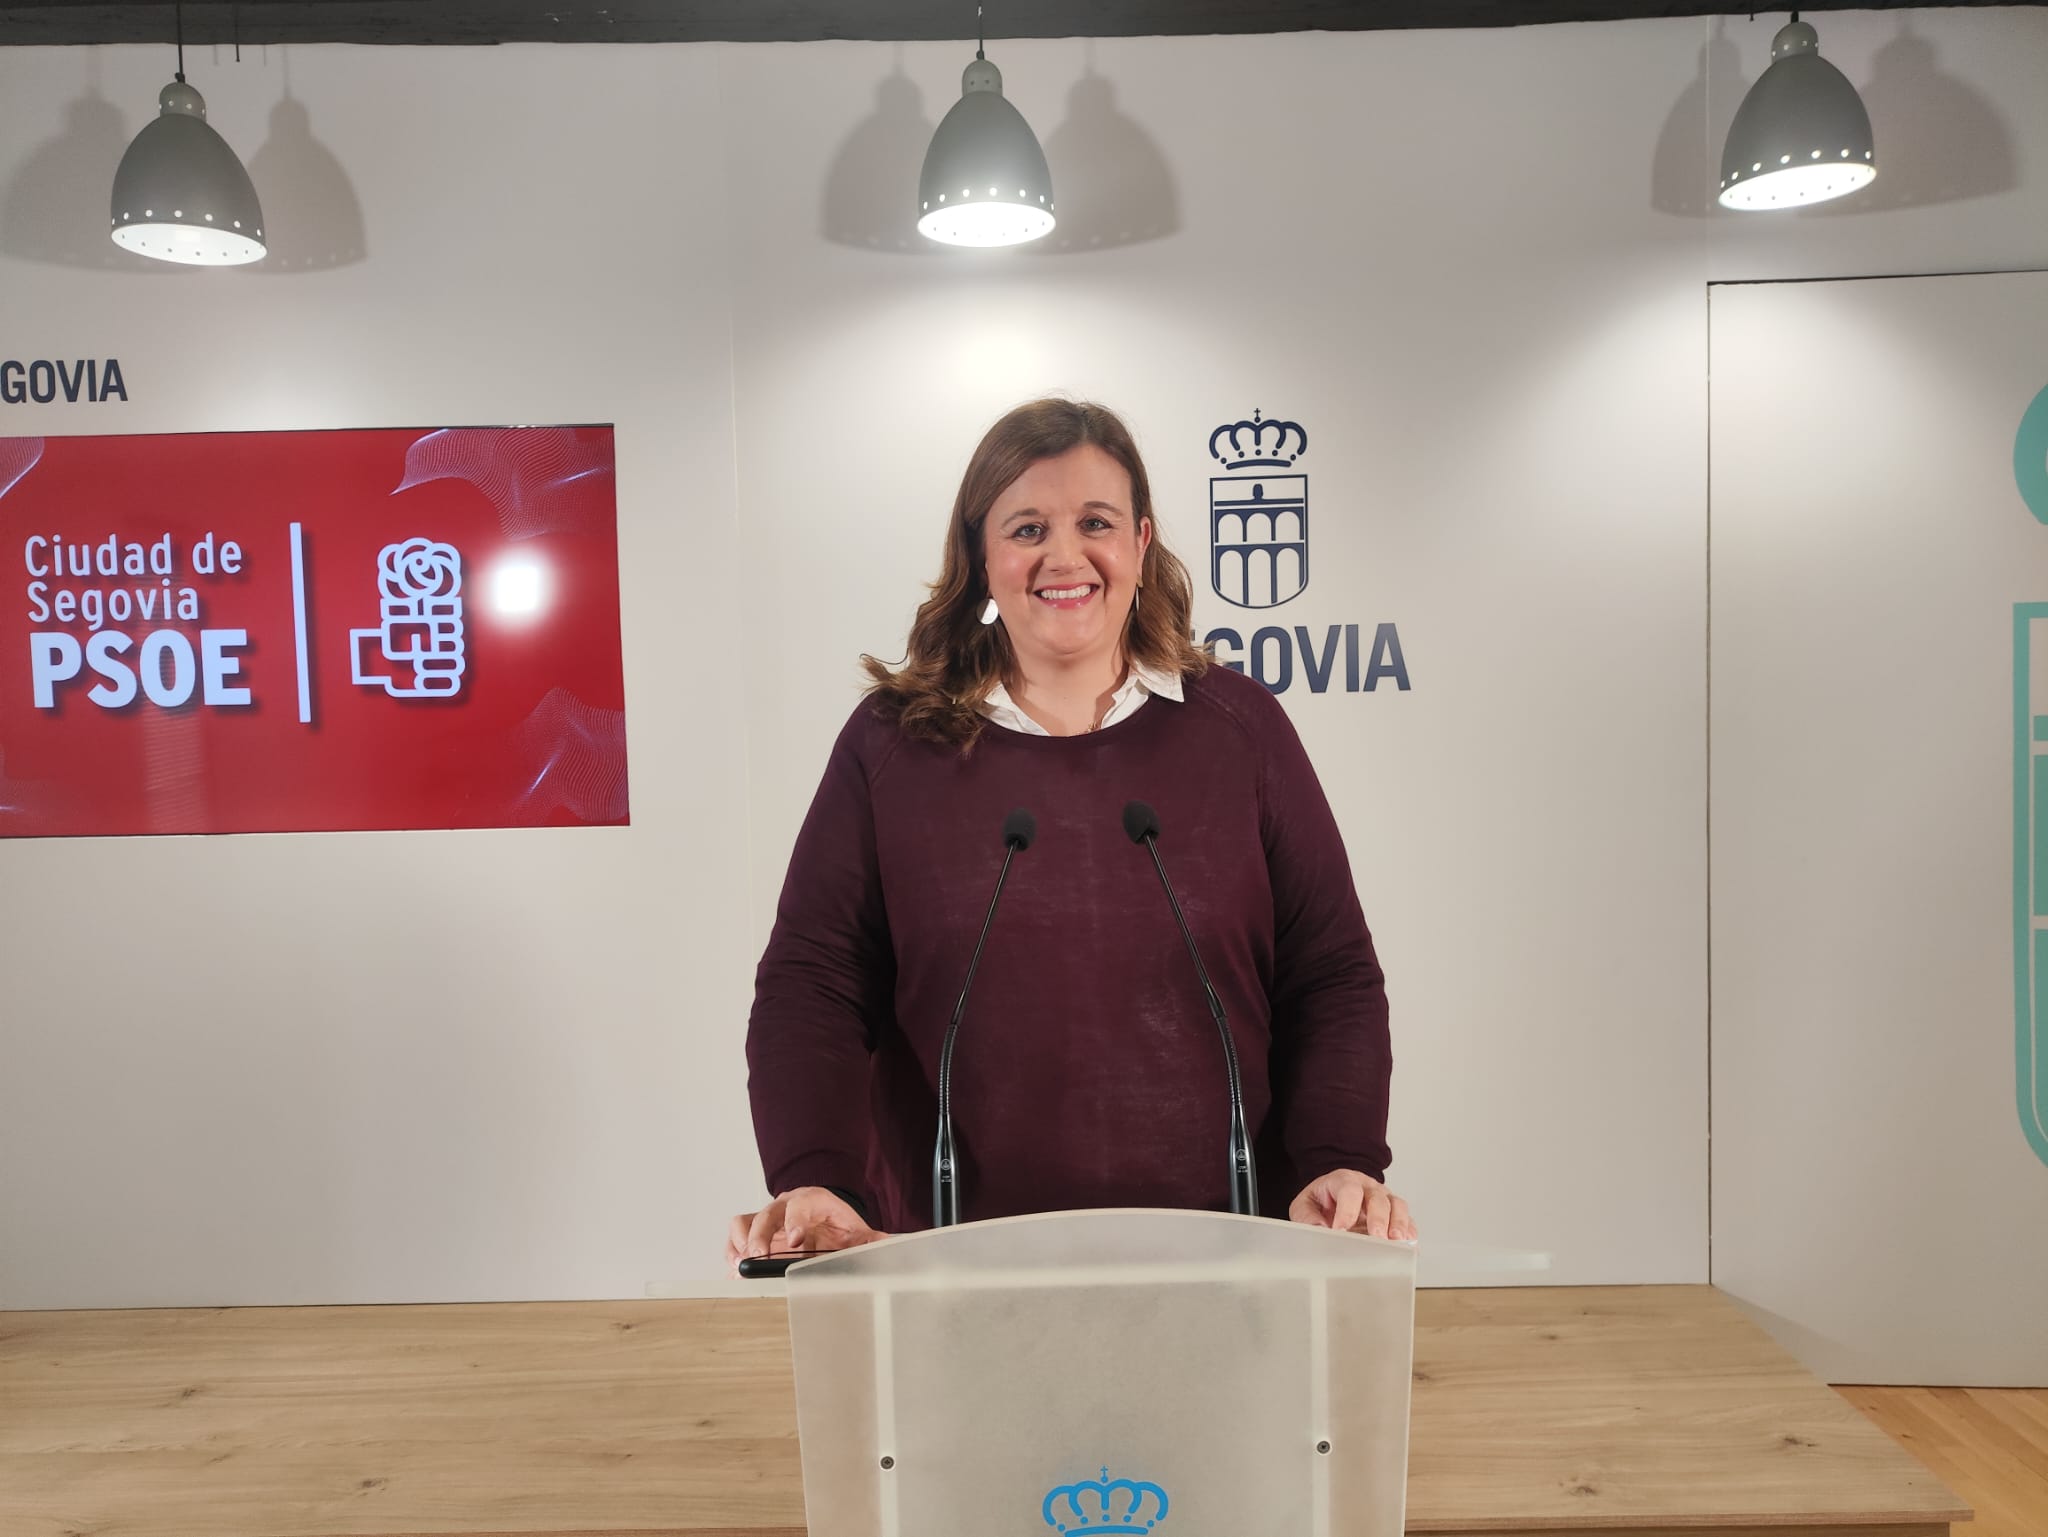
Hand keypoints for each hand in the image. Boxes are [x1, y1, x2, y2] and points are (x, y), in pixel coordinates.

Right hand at [725, 1186, 886, 1272]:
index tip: (795, 1241)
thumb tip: (891, 1244)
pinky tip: (736, 1269)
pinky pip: (736, 1236)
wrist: (824, 1220)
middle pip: (767, 1214)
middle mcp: (785, 1205)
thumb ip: (869, 1240)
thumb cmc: (836, 1225)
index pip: (800, 1205)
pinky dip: (733, 1251)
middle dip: (762, 1236)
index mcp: (811, 1200)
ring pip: (745, 1222)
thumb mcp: (853, 1231)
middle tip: (761, 1257)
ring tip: (744, 1264)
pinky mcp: (754, 1233)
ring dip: (742, 1243)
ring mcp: (767, 1218)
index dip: (795, 1222)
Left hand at [1289, 1169, 1416, 1240]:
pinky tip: (1408, 1246)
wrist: (1330, 1202)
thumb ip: (1308, 1218)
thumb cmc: (1319, 1204)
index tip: (1341, 1230)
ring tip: (1396, 1242)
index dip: (1347, 1210)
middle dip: (1378, 1218)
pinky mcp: (1394, 1215)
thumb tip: (1318, 1230)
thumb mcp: (1304, 1207)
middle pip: (1378, 1197)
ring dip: (1399, 1224)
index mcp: (1343, 1180)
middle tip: (1376, 1237)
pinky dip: (1409, 1233)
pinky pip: (1407, 1221)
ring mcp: (1383, 1199)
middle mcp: (1367, 1187)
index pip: (1349, 1189)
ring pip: (1397, 1205)